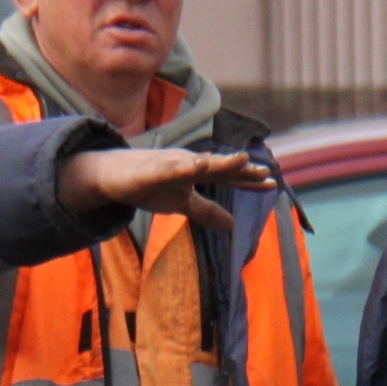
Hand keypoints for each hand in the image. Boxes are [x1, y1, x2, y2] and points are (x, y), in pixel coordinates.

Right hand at [60, 146, 273, 234]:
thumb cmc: (150, 186)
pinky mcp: (152, 169)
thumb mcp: (183, 204)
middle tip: (266, 172)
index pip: (228, 177)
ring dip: (220, 162)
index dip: (249, 180)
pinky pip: (170, 168)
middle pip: (220, 167)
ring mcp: (171, 164)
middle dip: (242, 169)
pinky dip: (184, 166)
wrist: (113, 177)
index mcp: (197, 173)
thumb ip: (208, 212)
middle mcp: (188, 163)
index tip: (272, 183)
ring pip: (199, 163)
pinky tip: (198, 163)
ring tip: (242, 159)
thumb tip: (233, 226)